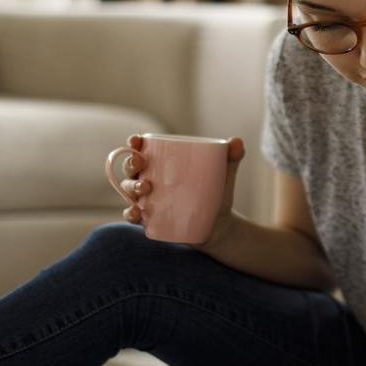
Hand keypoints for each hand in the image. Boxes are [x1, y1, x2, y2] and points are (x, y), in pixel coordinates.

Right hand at [120, 134, 245, 249]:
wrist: (220, 226)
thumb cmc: (217, 193)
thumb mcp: (225, 174)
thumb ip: (231, 157)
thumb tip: (237, 142)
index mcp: (163, 164)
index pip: (143, 149)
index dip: (134, 143)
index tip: (136, 140)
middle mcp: (150, 179)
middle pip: (131, 168)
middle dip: (130, 163)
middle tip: (140, 165)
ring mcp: (148, 200)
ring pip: (129, 190)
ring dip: (131, 187)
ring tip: (145, 188)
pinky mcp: (151, 219)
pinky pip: (133, 216)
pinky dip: (130, 213)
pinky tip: (135, 213)